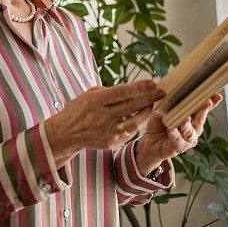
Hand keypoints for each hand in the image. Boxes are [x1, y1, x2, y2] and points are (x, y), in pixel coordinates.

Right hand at [44, 80, 166, 167]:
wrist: (66, 133)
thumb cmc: (80, 109)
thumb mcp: (90, 94)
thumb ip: (110, 92)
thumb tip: (134, 89)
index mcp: (94, 101)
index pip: (121, 93)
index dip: (138, 88)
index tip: (152, 83)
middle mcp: (100, 117)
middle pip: (130, 106)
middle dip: (148, 98)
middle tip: (162, 92)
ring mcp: (106, 132)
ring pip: (133, 122)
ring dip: (146, 113)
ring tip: (153, 105)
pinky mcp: (110, 143)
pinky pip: (128, 132)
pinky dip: (136, 123)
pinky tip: (140, 116)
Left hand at [134, 93, 223, 175]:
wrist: (150, 143)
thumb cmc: (159, 125)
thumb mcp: (163, 110)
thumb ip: (168, 103)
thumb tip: (168, 93)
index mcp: (193, 118)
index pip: (204, 109)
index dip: (212, 103)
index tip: (217, 95)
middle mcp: (194, 129)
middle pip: (200, 118)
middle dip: (203, 110)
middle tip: (207, 101)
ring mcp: (187, 140)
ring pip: (189, 130)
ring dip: (187, 123)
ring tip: (186, 117)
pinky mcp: (178, 147)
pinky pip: (176, 138)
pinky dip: (174, 132)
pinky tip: (171, 128)